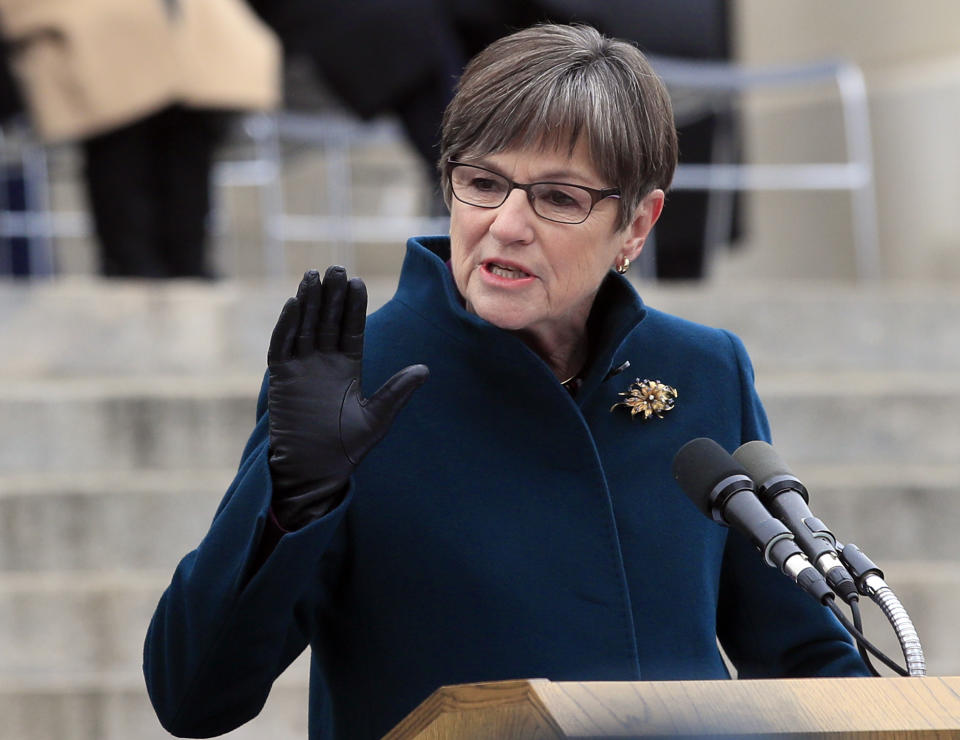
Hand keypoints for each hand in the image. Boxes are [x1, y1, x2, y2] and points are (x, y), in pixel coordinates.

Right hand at [267, 266, 428, 528]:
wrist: (314, 472)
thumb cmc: (347, 448)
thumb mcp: (377, 417)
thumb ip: (397, 391)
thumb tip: (425, 369)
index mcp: (348, 367)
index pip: (351, 329)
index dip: (354, 306)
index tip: (358, 282)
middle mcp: (324, 362)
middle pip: (327, 320)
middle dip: (331, 295)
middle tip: (336, 268)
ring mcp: (301, 368)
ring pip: (304, 326)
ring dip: (307, 302)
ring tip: (313, 276)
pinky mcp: (281, 379)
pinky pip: (282, 346)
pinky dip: (286, 326)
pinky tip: (292, 304)